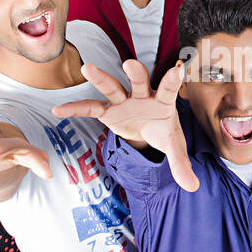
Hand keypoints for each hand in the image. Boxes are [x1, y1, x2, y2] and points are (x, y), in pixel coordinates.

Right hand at [52, 60, 198, 192]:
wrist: (148, 132)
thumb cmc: (162, 132)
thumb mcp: (172, 147)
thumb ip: (180, 164)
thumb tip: (193, 186)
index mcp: (163, 102)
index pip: (168, 89)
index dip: (172, 80)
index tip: (178, 67)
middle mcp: (142, 95)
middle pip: (139, 81)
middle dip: (135, 73)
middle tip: (130, 64)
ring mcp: (123, 101)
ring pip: (112, 87)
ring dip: (100, 79)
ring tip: (87, 69)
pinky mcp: (108, 111)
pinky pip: (90, 108)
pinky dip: (75, 108)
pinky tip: (58, 110)